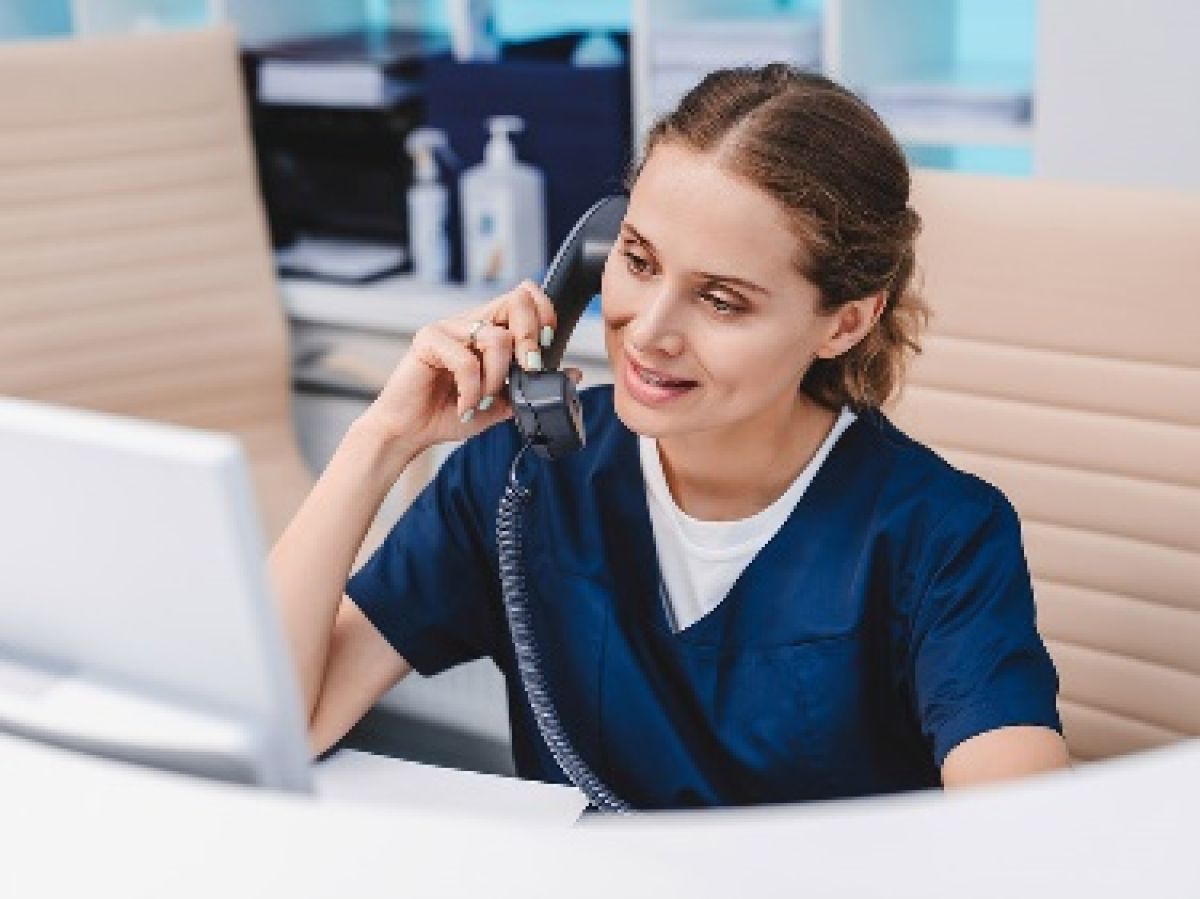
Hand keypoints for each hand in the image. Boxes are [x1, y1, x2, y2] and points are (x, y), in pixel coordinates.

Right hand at [359, 279, 583, 454]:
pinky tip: (464, 405)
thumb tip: (573, 374)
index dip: (544, 314)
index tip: (547, 347)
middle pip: (517, 299)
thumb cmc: (450, 412)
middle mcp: (471, 322)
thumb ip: (534, 387)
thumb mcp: (502, 403)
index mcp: (490, 329)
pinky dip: (471, 389)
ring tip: (481, 400)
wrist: (412, 432)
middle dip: (531, 338)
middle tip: (526, 371)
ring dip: (496, 379)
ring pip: (496, 338)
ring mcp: (449, 328)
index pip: (525, 297)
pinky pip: (466, 359)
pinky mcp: (427, 339)